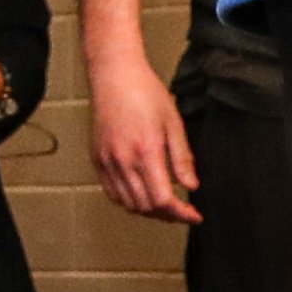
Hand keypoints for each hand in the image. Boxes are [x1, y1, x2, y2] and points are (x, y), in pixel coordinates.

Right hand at [87, 45, 198, 221]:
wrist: (114, 75)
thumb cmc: (145, 92)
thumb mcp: (173, 123)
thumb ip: (182, 158)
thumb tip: (191, 186)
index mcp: (146, 151)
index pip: (162, 199)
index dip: (181, 213)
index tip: (194, 216)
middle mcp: (123, 160)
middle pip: (146, 207)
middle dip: (167, 215)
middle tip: (183, 211)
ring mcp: (107, 161)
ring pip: (128, 204)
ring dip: (148, 211)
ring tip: (164, 206)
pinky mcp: (97, 159)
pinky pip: (112, 193)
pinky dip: (128, 201)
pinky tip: (142, 194)